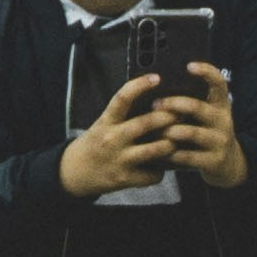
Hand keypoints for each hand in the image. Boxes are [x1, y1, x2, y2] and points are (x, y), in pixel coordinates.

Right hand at [59, 74, 176, 200]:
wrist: (75, 172)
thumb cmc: (95, 145)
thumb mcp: (103, 125)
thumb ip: (123, 117)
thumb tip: (154, 105)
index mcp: (106, 122)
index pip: (122, 98)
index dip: (139, 86)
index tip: (156, 78)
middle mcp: (112, 139)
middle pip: (144, 124)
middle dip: (166, 117)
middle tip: (181, 113)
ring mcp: (120, 159)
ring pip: (153, 150)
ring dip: (169, 144)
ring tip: (177, 140)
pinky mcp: (125, 178)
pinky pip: (151, 175)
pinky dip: (160, 172)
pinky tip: (161, 168)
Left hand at [164, 57, 246, 192]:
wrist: (228, 165)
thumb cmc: (208, 134)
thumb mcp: (207, 116)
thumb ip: (192, 102)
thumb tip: (158, 88)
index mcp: (221, 105)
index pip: (219, 83)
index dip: (206, 72)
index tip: (188, 65)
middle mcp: (223, 121)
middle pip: (197, 107)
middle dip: (173, 104)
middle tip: (155, 104)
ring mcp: (220, 142)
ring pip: (190, 133)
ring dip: (169, 130)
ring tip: (155, 131)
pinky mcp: (214, 161)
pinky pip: (188, 156)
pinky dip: (171, 153)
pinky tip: (160, 151)